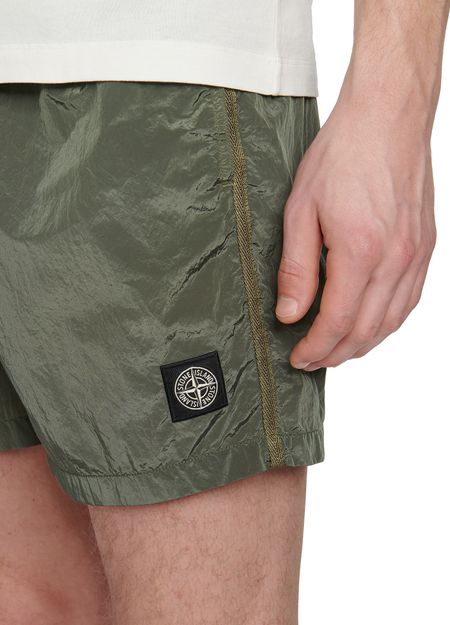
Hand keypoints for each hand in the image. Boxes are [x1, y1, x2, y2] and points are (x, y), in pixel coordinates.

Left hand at [275, 98, 436, 370]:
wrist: (388, 117)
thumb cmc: (343, 155)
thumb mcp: (301, 210)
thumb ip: (297, 269)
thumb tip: (291, 314)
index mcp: (360, 251)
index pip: (337, 322)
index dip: (315, 347)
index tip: (298, 357)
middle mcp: (395, 260)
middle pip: (366, 331)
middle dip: (336, 353)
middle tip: (313, 360)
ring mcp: (416, 255)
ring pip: (391, 322)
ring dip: (363, 344)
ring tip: (337, 350)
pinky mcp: (426, 247)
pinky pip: (409, 300)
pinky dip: (387, 322)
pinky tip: (370, 324)